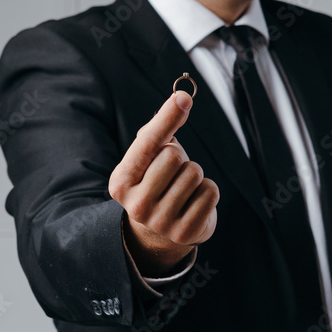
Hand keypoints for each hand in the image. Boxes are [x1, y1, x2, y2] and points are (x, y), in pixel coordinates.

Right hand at [108, 90, 219, 275]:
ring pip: (194, 174)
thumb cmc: (156, 181)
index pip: (148, 144)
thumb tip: (182, 98)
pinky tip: (194, 202)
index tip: (183, 98)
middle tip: (172, 174)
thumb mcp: (148, 157)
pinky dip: (208, 191)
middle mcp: (136, 206)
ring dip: (194, 175)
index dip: (167, 118)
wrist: (161, 231)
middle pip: (174, 156)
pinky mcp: (185, 233)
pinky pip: (210, 192)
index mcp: (121, 183)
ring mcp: (160, 222)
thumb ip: (160, 128)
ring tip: (182, 189)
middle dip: (180, 158)